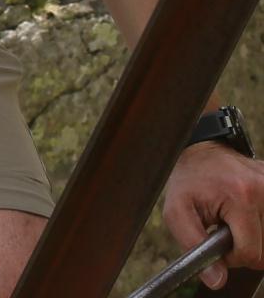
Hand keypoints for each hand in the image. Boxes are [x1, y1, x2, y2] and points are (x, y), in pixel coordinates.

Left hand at [162, 142, 263, 288]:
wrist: (201, 151)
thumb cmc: (189, 180)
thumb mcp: (176, 210)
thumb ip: (192, 244)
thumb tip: (216, 280)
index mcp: (241, 196)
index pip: (251, 254)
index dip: (232, 256)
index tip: (217, 239)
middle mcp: (263, 190)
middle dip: (243, 246)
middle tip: (225, 227)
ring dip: (253, 237)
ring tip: (234, 218)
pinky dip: (260, 227)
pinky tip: (245, 215)